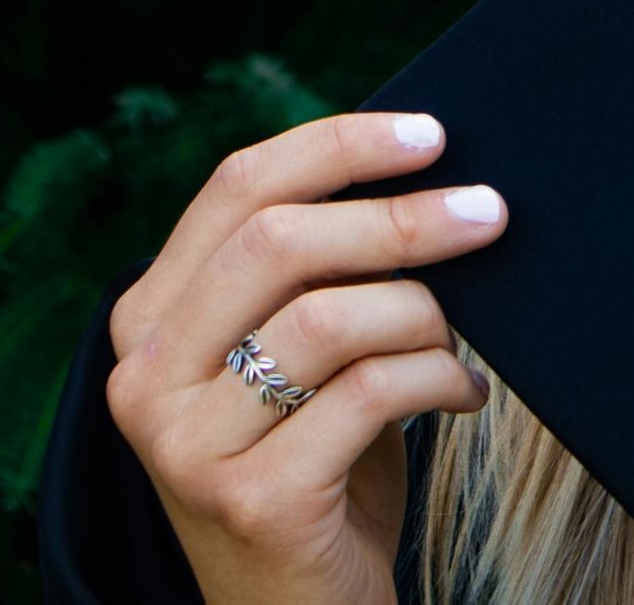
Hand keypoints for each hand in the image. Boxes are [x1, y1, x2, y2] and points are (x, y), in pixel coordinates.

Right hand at [103, 112, 508, 604]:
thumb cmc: (317, 463)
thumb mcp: (293, 359)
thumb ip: (315, 276)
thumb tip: (425, 172)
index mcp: (149, 320)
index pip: (236, 189)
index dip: (337, 145)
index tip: (429, 134)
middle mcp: (144, 378)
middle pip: (279, 243)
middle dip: (399, 218)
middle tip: (488, 213)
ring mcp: (187, 444)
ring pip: (329, 319)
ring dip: (424, 315)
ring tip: (456, 343)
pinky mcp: (252, 499)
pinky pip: (370, 395)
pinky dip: (440, 380)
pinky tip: (464, 394)